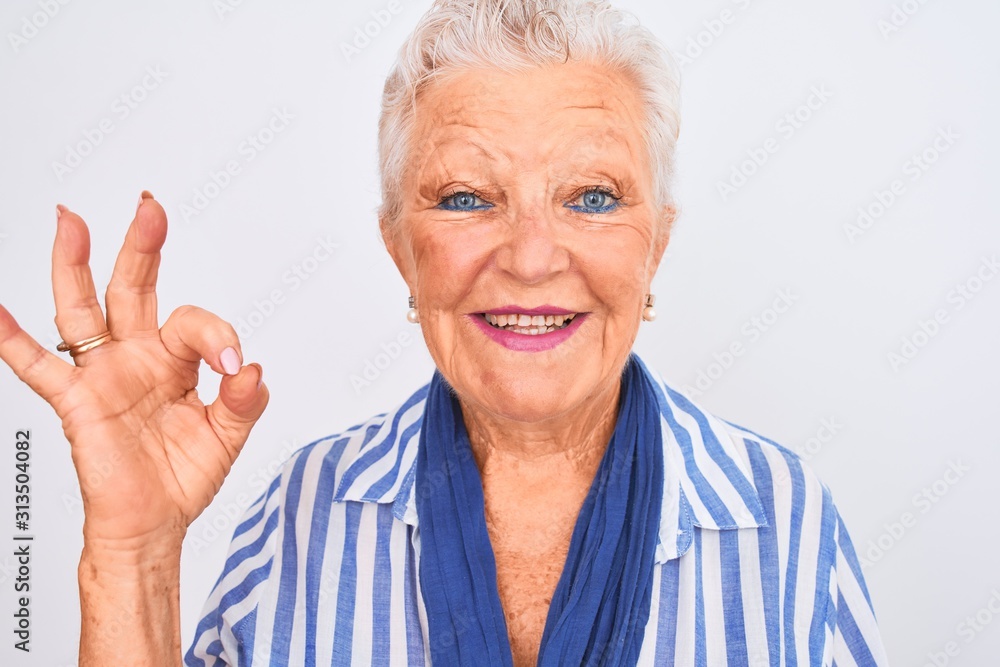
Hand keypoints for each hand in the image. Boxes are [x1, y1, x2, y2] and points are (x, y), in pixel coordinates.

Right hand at [0, 192, 268, 546]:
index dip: (218, 336)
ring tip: (70, 221)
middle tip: (149, 209)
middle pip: (133, 289)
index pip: (194, 323)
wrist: (154, 524)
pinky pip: (39, 369)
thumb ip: (243, 400)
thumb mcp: (227, 435)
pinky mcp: (78, 404)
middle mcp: (136, 358)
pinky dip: (13, 342)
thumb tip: (251, 367)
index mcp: (175, 360)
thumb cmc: (183, 476)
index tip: (236, 366)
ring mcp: (103, 376)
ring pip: (83, 311)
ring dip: (76, 266)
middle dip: (141, 248)